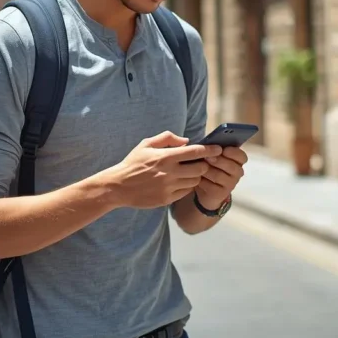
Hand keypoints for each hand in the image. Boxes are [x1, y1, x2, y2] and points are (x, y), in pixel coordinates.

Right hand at [99, 131, 223, 209]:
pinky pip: (185, 192)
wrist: (118, 186)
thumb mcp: (146, 144)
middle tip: (200, 162)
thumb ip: (167, 138)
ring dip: (195, 176)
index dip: (210, 150)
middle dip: (204, 165)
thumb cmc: (133, 163)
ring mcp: (168, 187)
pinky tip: (179, 182)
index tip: (218, 148)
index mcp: (165, 156)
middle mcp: (169, 172)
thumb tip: (186, 141)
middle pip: (200, 169)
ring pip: (194, 182)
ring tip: (188, 172)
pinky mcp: (166, 199)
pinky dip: (186, 187)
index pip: (195, 152)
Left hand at [195, 146, 247, 209]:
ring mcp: (230, 185)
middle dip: (217, 160)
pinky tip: (196, 177)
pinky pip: (210, 185)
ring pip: (218, 175)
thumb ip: (213, 149)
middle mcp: (237, 173)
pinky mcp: (221, 194)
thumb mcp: (212, 155)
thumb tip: (208, 144)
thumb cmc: (209, 166)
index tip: (223, 149)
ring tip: (197, 166)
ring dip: (206, 170)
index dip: (233, 152)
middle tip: (206, 157)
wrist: (205, 188)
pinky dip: (201, 180)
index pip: (242, 156)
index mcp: (238, 161)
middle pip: (230, 166)